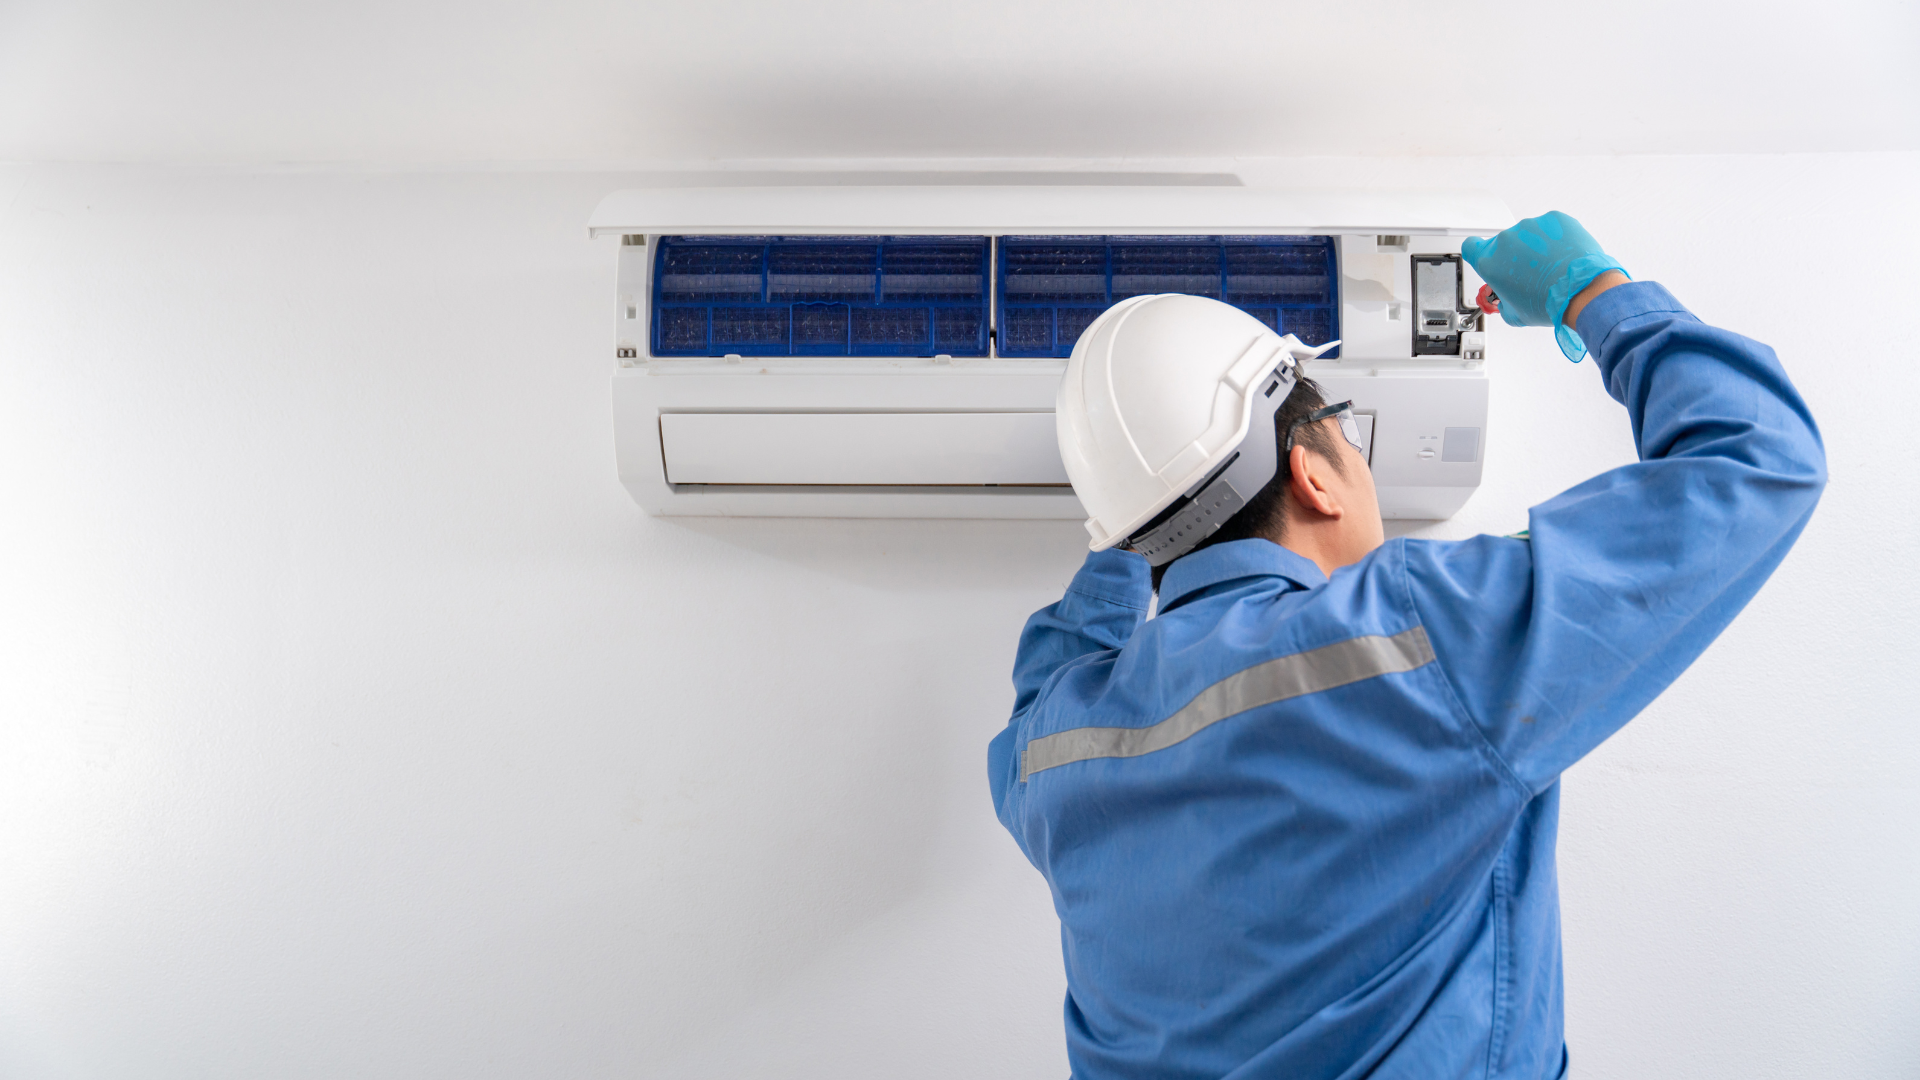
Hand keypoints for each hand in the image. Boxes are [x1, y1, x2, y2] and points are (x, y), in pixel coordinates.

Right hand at [1461, 212, 1627, 360]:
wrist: (1581, 290)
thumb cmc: (1549, 301)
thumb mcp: (1514, 314)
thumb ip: (1502, 302)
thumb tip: (1507, 300)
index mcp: (1490, 261)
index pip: (1470, 247)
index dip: (1478, 253)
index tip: (1488, 259)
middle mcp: (1506, 240)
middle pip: (1503, 244)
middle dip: (1513, 257)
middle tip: (1529, 274)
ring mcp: (1531, 226)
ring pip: (1528, 235)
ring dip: (1535, 247)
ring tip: (1551, 266)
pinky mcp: (1554, 219)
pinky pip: (1550, 227)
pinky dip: (1554, 238)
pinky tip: (1562, 255)